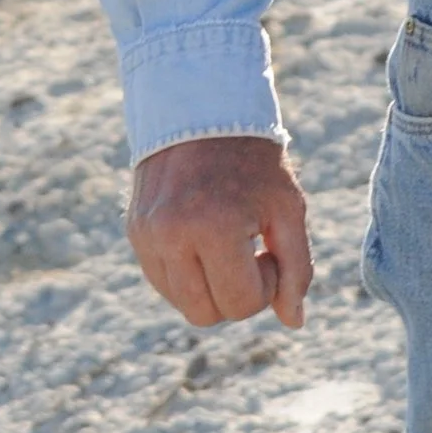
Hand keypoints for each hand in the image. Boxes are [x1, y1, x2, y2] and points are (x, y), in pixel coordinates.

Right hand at [126, 135, 311, 329]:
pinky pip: (163, 282)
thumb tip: (294, 322)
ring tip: (226, 242)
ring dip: (211, 286)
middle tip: (250, 249)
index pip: (241, 304)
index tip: (268, 248)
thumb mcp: (287, 208)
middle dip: (236, 294)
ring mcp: (146, 236)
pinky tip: (204, 238)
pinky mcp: (134, 233)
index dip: (266, 285)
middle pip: (207, 315)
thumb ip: (296, 268)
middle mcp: (171, 236)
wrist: (202, 109)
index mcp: (213, 227)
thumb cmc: (254, 161)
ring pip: (182, 303)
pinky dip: (188, 274)